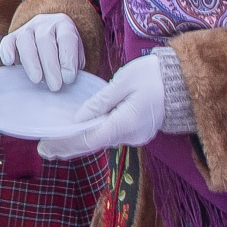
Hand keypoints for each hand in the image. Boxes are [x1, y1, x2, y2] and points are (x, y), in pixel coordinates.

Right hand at [0, 13, 83, 90]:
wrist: (49, 44)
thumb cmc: (65, 54)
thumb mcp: (75, 56)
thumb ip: (73, 66)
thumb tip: (68, 80)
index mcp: (64, 25)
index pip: (67, 38)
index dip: (68, 58)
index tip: (69, 79)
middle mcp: (44, 23)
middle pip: (45, 40)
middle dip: (50, 65)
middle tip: (55, 86)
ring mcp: (26, 29)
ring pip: (25, 41)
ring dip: (31, 62)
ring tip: (37, 80)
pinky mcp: (12, 37)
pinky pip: (7, 42)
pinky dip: (6, 51)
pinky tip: (9, 62)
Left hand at [38, 54, 165, 159]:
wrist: (183, 80)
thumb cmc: (153, 75)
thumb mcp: (123, 82)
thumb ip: (100, 102)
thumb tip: (79, 118)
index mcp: (126, 123)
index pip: (89, 140)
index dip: (65, 144)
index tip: (46, 146)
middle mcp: (130, 135)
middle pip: (93, 145)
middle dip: (68, 148)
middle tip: (44, 150)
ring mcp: (136, 136)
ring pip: (101, 142)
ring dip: (79, 144)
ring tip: (55, 145)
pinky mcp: (137, 132)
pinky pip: (110, 137)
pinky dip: (93, 137)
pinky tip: (79, 135)